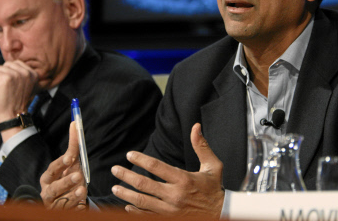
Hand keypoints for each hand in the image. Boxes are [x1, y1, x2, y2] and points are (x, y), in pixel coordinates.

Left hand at [0, 60, 38, 122]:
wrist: (13, 115)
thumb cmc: (17, 101)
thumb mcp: (27, 86)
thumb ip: (23, 74)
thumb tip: (12, 64)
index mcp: (33, 74)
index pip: (16, 63)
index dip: (11, 73)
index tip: (14, 85)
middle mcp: (26, 73)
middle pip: (7, 64)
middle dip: (4, 74)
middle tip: (8, 87)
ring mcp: (16, 75)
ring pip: (0, 69)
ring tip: (4, 89)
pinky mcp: (5, 78)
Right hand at [40, 121, 87, 210]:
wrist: (67, 202)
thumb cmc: (69, 179)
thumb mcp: (72, 165)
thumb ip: (73, 148)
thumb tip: (75, 123)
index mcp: (48, 177)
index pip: (53, 168)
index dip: (61, 163)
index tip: (71, 157)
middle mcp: (48, 191)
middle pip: (54, 187)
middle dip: (66, 181)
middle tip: (78, 176)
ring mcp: (54, 204)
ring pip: (62, 200)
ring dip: (73, 195)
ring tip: (82, 190)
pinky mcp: (61, 212)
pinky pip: (70, 210)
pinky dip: (76, 206)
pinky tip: (82, 203)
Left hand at [110, 123, 224, 218]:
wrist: (222, 214)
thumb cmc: (215, 188)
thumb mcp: (213, 165)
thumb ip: (201, 146)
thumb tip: (196, 126)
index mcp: (184, 180)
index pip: (157, 167)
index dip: (141, 159)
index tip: (129, 154)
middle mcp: (175, 196)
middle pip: (144, 185)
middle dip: (127, 176)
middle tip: (115, 170)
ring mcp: (170, 210)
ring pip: (142, 202)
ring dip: (126, 195)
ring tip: (115, 187)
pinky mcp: (169, 219)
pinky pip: (147, 216)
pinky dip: (135, 212)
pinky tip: (126, 206)